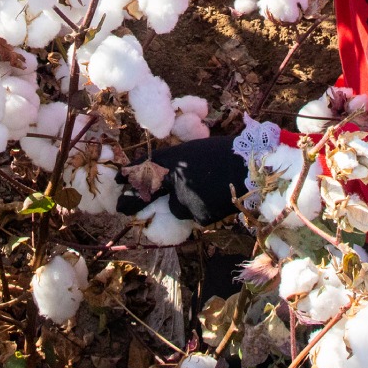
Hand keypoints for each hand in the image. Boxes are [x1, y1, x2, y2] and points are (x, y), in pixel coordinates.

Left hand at [116, 136, 247, 224]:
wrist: (250, 166)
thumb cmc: (223, 154)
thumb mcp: (193, 151)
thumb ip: (173, 164)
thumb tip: (154, 176)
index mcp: (175, 158)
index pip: (145, 167)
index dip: (129, 175)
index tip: (117, 181)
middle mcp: (175, 179)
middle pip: (148, 193)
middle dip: (133, 201)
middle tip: (121, 207)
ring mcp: (187, 199)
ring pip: (176, 208)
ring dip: (183, 204)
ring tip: (205, 190)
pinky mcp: (199, 215)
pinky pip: (193, 217)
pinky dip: (200, 211)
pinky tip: (214, 198)